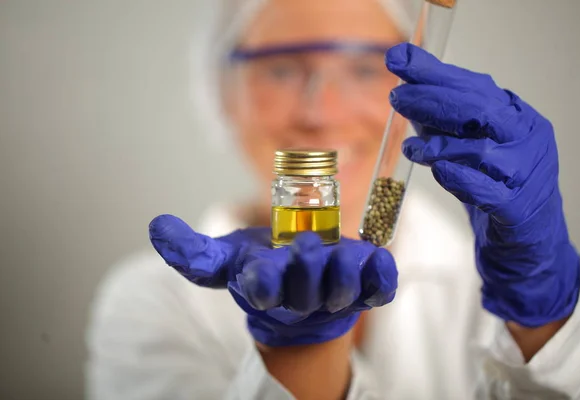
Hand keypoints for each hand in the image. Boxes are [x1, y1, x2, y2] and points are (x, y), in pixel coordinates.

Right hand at [148, 215, 397, 345]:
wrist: (301, 286)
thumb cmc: (264, 267)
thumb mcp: (227, 257)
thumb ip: (194, 250)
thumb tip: (158, 228)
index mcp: (268, 288)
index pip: (262, 292)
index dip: (262, 284)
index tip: (259, 274)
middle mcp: (302, 297)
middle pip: (304, 293)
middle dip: (305, 272)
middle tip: (304, 245)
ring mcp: (336, 296)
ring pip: (342, 294)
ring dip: (343, 277)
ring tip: (342, 255)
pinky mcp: (366, 290)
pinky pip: (378, 290)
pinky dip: (381, 278)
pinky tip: (379, 261)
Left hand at [385, 43, 579, 327]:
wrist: (525, 237)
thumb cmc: (492, 182)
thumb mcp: (464, 140)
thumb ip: (436, 109)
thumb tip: (402, 70)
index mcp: (517, 116)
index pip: (475, 86)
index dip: (435, 75)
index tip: (399, 63)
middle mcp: (527, 139)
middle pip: (481, 111)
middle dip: (433, 100)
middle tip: (397, 98)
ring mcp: (526, 174)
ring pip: (481, 151)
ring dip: (439, 145)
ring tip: (411, 148)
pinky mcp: (517, 208)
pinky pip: (485, 190)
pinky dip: (457, 178)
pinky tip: (436, 171)